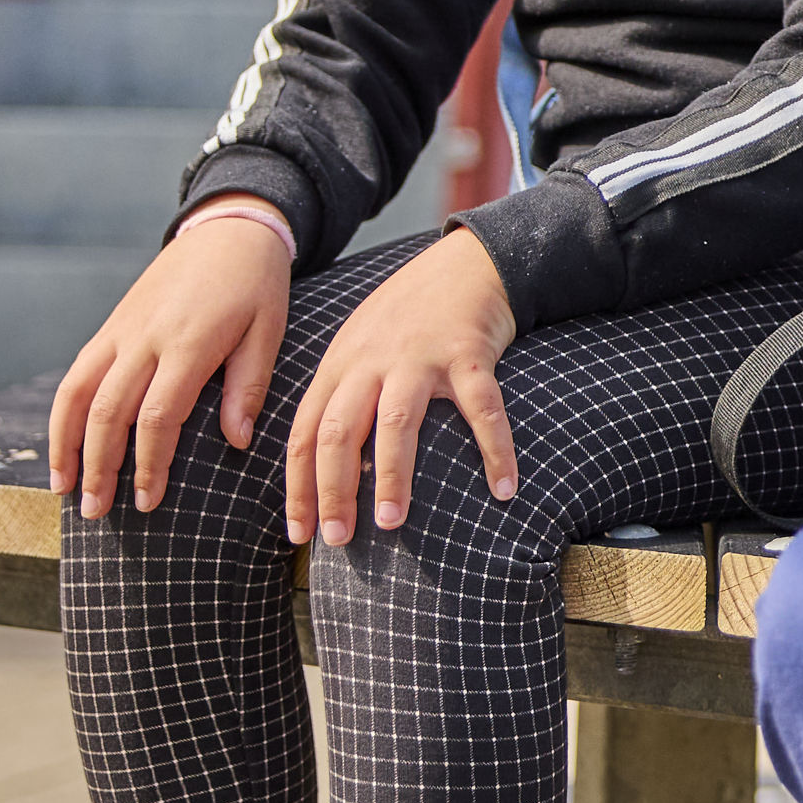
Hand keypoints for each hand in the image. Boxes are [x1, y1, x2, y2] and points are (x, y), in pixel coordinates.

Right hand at [50, 200, 294, 518]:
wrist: (227, 229)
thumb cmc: (255, 284)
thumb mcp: (268, 329)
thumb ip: (249, 386)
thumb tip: (238, 442)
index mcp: (188, 342)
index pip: (157, 415)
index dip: (148, 463)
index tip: (149, 501)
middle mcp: (144, 338)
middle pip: (107, 412)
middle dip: (100, 468)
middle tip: (98, 514)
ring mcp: (120, 331)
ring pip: (77, 394)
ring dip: (66, 446)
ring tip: (66, 491)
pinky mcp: (109, 327)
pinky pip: (75, 375)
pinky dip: (62, 415)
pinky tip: (62, 447)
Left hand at [287, 227, 521, 543]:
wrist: (467, 262)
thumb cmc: (411, 315)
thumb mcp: (361, 346)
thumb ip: (342, 394)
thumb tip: (325, 467)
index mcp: (341, 365)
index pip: (307, 432)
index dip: (299, 486)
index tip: (299, 533)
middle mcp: (373, 361)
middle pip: (340, 431)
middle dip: (333, 490)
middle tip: (338, 540)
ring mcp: (421, 356)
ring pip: (396, 422)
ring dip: (390, 476)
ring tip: (390, 523)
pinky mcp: (469, 353)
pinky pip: (481, 408)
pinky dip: (494, 450)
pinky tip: (503, 489)